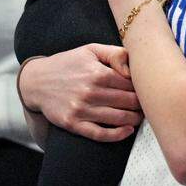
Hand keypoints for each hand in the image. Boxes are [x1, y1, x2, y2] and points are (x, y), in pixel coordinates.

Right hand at [18, 44, 141, 141]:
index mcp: (97, 73)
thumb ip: (115, 53)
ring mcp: (81, 109)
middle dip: (142, 104)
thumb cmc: (67, 64)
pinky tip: (128, 131)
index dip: (143, 88)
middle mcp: (90, 92)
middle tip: (148, 105)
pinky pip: (100, 134)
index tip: (148, 90)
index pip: (131, 84)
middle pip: (128, 102)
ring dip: (134, 119)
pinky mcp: (73, 123)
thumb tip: (132, 69)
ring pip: (119, 118)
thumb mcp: (90, 50)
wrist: (36, 81)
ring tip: (140, 116)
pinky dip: (118, 134)